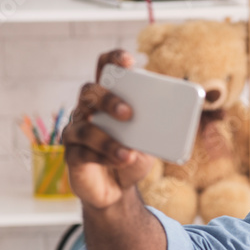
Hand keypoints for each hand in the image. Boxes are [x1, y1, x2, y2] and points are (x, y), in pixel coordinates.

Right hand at [62, 50, 156, 212]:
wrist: (118, 190)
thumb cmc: (132, 156)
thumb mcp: (149, 140)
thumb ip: (156, 125)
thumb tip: (177, 116)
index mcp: (107, 98)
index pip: (104, 68)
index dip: (113, 60)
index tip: (128, 61)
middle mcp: (87, 109)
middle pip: (90, 92)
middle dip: (109, 100)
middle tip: (129, 113)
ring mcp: (76, 131)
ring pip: (84, 127)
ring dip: (107, 140)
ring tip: (129, 153)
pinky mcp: (72, 156)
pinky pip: (82, 153)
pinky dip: (102, 157)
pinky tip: (119, 161)